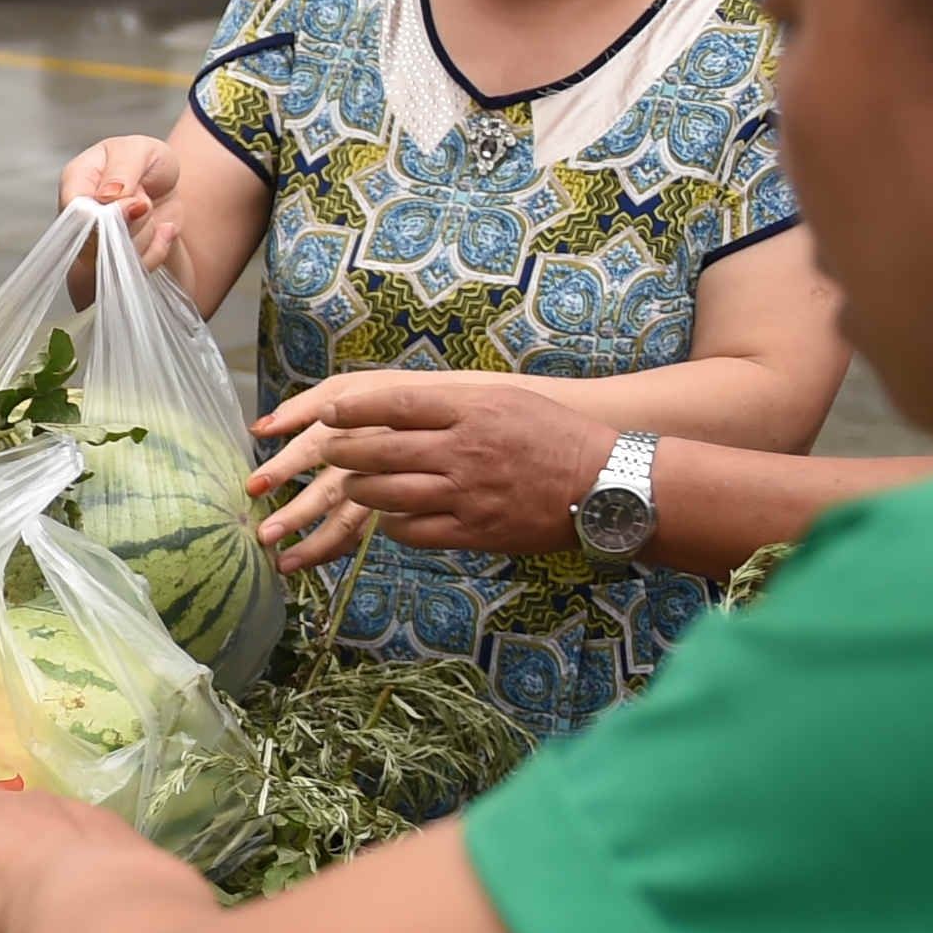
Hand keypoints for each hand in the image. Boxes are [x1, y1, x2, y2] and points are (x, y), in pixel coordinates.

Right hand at [52, 134, 187, 280]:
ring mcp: (92, 242)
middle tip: (145, 201)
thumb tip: (106, 196)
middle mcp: (78, 214)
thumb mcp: (141, 151)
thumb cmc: (148, 162)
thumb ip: (122, 170)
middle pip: (95, 240)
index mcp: (75, 179)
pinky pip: (135, 269)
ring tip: (150, 210)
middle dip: (134, 222)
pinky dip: (157, 249)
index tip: (138, 203)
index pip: (75, 210)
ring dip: (146, 234)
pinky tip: (161, 229)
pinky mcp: (112, 261)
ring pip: (116, 257)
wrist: (167, 184)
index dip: (106, 214)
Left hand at [252, 370, 611, 567]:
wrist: (605, 486)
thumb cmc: (558, 436)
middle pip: (382, 450)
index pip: (397, 404)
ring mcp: (467, 493)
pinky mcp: (474, 531)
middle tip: (328, 452)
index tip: (329, 413)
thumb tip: (401, 408)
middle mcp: (465, 450)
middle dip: (344, 452)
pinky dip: (391, 525)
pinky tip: (387, 520)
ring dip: (361, 490)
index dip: (355, 409)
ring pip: (389, 493)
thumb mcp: (508, 401)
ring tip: (352, 485)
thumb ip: (456, 404)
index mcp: (473, 410)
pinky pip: (413, 531)